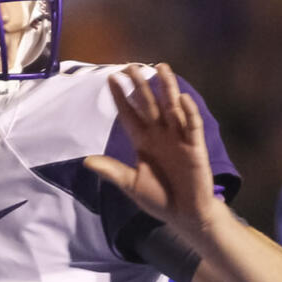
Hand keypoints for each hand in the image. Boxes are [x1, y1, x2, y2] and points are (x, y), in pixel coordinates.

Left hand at [83, 63, 218, 237]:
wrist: (184, 215)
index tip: (111, 79)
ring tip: (161, 67)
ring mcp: (178, 138)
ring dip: (167, 88)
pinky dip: (188, 113)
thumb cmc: (158, 198)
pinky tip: (182, 99)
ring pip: (172, 107)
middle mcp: (160, 135)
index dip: (121, 98)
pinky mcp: (195, 147)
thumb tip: (86, 160)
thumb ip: (111, 171)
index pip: (130, 114)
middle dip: (141, 85)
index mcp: (143, 141)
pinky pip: (192, 126)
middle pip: (149, 104)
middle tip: (131, 66)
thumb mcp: (131, 184)